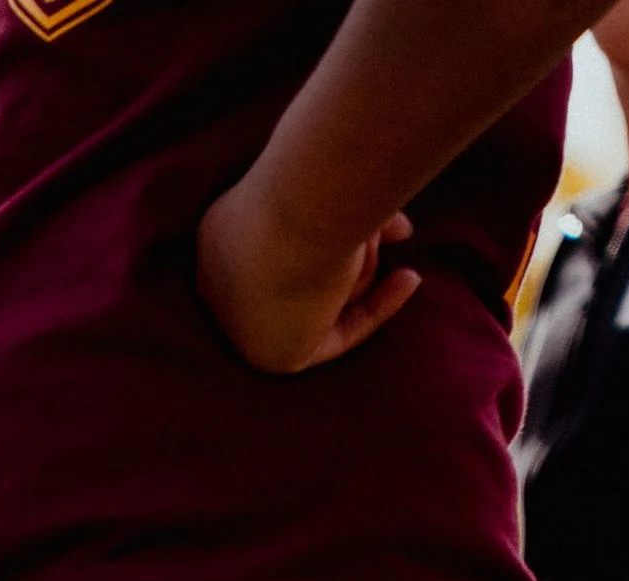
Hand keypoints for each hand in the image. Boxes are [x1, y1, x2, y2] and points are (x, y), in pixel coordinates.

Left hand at [197, 180, 418, 373]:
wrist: (304, 201)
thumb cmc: (318, 174)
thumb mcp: (331, 183)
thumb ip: (347, 209)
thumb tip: (386, 228)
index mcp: (220, 234)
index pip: (280, 248)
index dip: (335, 234)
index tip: (382, 220)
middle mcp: (220, 279)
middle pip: (301, 278)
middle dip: (357, 254)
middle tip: (401, 228)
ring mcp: (238, 324)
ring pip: (319, 302)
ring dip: (361, 267)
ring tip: (371, 232)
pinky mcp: (269, 357)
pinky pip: (331, 340)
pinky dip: (373, 312)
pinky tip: (409, 279)